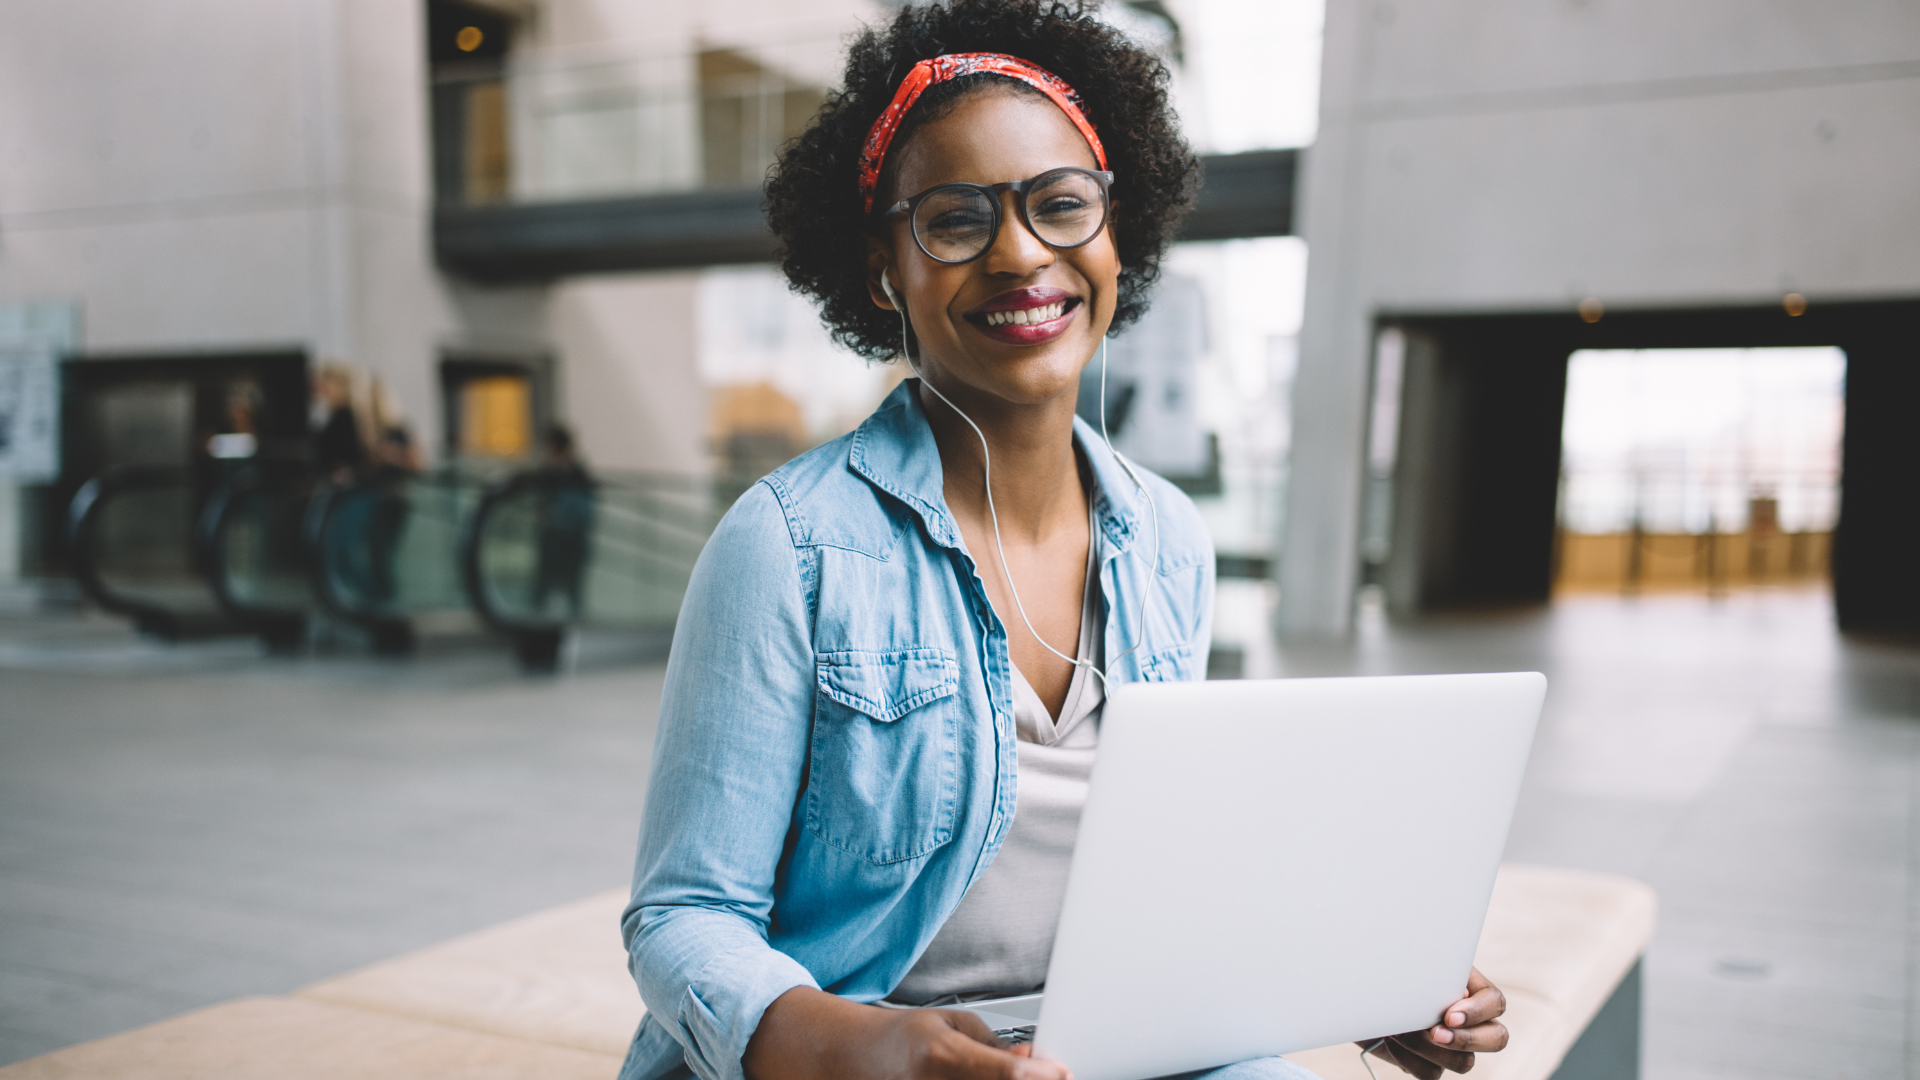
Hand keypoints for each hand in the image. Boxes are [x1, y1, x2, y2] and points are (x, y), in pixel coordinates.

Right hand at [744, 986, 1071, 1079]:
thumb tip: (1033, 1063)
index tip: (1062, 1071)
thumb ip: (994, 1045)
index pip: (1008, 1075)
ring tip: (997, 1075)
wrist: (849, 1061)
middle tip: (1043, 1075)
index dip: (1045, 1076)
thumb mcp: (951, 1023)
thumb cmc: (901, 1040)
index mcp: (941, 1058)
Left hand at [1356, 967, 1508, 1078]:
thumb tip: (1447, 986)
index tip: (1449, 1014)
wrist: (1360, 990)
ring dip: (1428, 1048)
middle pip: (1496, 1039)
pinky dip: (1408, 1059)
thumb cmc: (1390, 967)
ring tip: (1399, 1029)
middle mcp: (1470, 1021)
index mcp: (1471, 989)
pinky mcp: (1429, 1064)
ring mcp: (1452, 1046)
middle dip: (1466, 1039)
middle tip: (1434, 1032)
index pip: (1495, 1003)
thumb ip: (1432, 970)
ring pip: (1463, 1063)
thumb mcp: (1412, 961)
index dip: (1477, 1012)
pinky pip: (1430, 1074)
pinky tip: (1390, 1040)